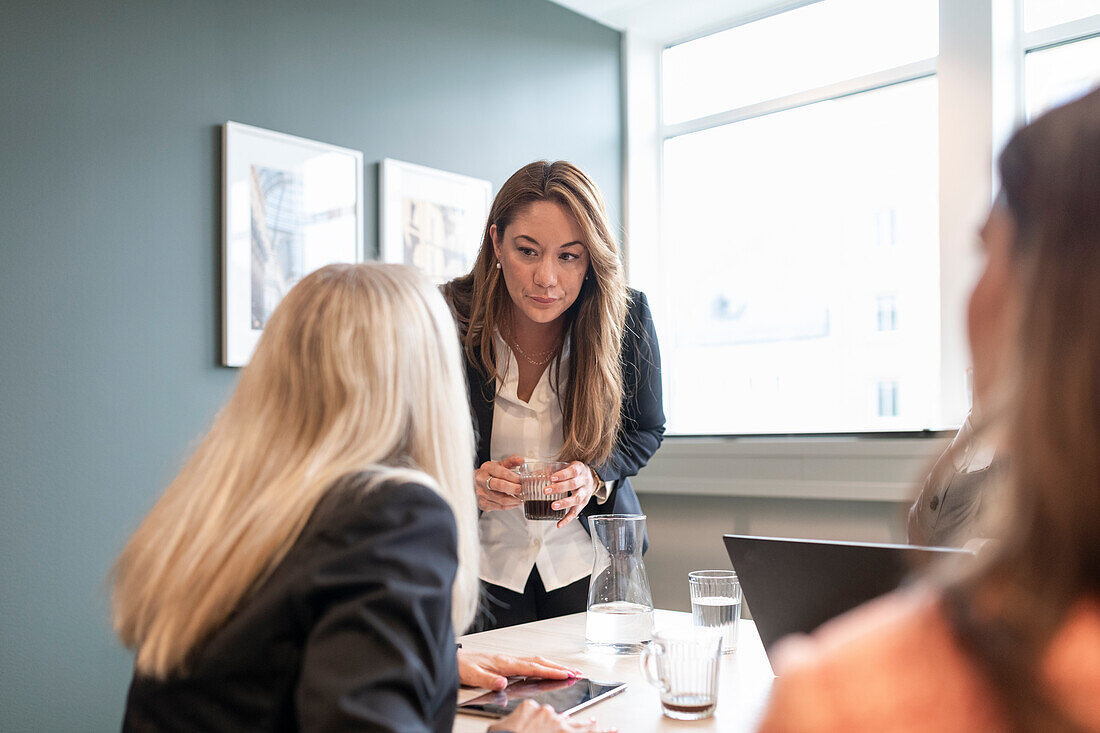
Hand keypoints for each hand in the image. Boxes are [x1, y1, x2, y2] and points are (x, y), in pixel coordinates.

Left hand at [457, 650, 582, 689]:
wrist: (452, 660)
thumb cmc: (461, 666)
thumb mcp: (471, 675)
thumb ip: (488, 679)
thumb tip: (503, 683)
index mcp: (503, 662)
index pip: (533, 667)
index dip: (551, 671)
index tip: (567, 674)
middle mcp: (508, 659)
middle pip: (539, 661)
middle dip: (559, 667)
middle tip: (576, 672)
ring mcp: (507, 659)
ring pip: (536, 660)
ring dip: (552, 665)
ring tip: (567, 671)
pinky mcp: (505, 662)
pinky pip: (529, 662)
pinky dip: (542, 665)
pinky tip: (545, 670)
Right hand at [476, 455, 523, 511]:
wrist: (476, 483)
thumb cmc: (489, 474)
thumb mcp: (499, 465)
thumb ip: (511, 461)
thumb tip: (521, 460)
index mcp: (486, 468)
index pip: (501, 473)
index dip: (513, 477)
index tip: (522, 480)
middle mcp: (482, 481)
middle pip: (500, 486)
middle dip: (514, 489)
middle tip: (523, 489)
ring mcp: (481, 493)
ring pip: (501, 499)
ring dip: (514, 499)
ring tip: (522, 497)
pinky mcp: (483, 504)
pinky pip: (500, 507)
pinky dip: (510, 505)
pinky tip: (515, 502)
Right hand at [488, 699, 615, 732]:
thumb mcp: (502, 727)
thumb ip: (514, 721)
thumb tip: (513, 726)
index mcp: (531, 708)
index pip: (547, 712)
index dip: (557, 720)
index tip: (562, 721)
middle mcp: (548, 713)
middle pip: (567, 718)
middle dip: (579, 725)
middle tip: (594, 724)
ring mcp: (560, 724)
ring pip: (582, 726)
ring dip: (595, 729)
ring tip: (610, 729)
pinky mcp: (566, 732)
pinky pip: (589, 732)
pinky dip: (603, 732)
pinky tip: (613, 731)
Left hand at [547, 461, 598, 528]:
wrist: (591, 478)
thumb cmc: (575, 472)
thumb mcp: (567, 466)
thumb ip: (553, 470)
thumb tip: (535, 474)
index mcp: (580, 469)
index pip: (572, 471)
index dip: (562, 475)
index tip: (551, 478)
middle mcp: (584, 481)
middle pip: (573, 485)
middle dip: (559, 488)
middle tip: (546, 491)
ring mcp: (585, 493)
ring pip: (576, 499)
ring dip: (564, 503)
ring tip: (553, 506)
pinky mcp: (583, 504)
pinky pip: (576, 512)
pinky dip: (567, 519)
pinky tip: (559, 524)